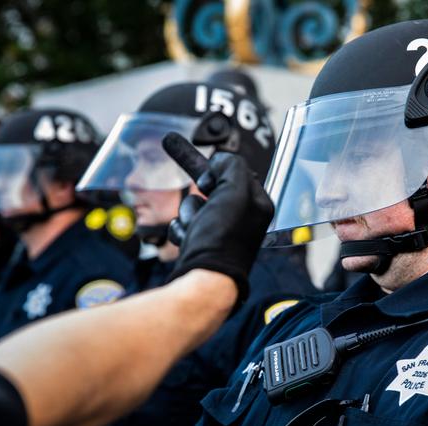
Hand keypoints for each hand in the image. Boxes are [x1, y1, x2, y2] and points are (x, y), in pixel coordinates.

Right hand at [162, 132, 273, 299]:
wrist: (204, 280)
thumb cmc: (223, 237)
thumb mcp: (235, 191)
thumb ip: (231, 166)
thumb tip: (219, 162)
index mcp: (257, 204)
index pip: (236, 172)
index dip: (217, 167)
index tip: (202, 155)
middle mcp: (242, 219)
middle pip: (211, 187)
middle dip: (197, 182)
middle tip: (170, 142)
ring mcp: (221, 233)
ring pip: (194, 205)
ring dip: (189, 213)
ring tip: (196, 228)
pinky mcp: (202, 246)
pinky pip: (184, 225)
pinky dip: (182, 230)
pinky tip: (188, 241)